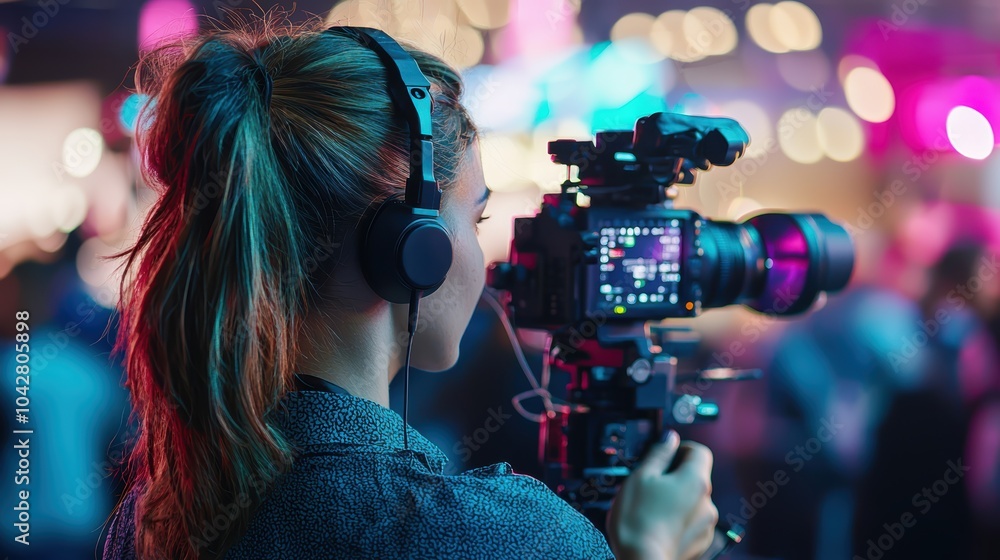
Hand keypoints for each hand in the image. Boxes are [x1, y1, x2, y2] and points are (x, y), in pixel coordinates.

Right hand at [607, 431, 717, 559]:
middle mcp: (707, 502)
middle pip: (694, 477)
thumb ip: (658, 453)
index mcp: (695, 480)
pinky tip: (657, 525)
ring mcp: (706, 524)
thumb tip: (669, 439)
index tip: (663, 456)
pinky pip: (691, 522)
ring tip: (650, 509)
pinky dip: (677, 520)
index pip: (699, 451)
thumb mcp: (640, 476)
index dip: (680, 449)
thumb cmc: (638, 521)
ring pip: (691, 500)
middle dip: (673, 477)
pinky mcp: (701, 543)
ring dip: (675, 499)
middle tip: (648, 484)